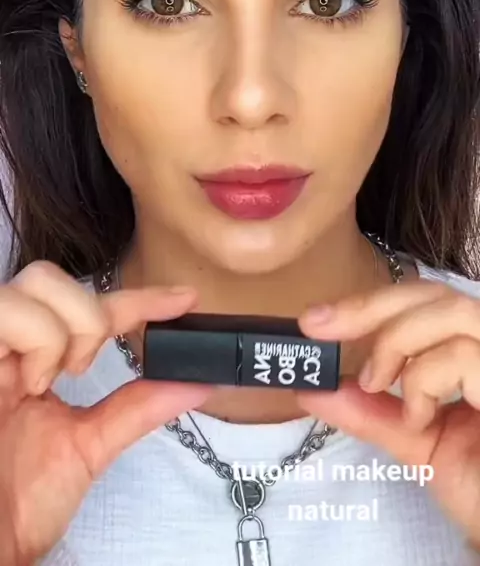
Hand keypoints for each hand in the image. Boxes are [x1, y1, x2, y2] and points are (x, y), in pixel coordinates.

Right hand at [0, 261, 211, 564]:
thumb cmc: (16, 506)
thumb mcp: (86, 447)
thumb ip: (136, 408)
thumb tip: (195, 384)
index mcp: (32, 364)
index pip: (91, 308)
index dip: (139, 298)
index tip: (185, 300)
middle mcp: (8, 349)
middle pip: (53, 276)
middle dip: (87, 317)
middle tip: (82, 370)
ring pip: (35, 283)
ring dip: (61, 330)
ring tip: (50, 380)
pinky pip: (6, 309)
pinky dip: (36, 338)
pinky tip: (29, 382)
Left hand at [296, 280, 479, 548]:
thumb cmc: (479, 486)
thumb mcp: (415, 442)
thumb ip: (371, 411)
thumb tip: (313, 390)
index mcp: (475, 351)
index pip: (427, 301)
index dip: (372, 302)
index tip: (316, 319)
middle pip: (436, 294)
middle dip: (371, 308)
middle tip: (320, 327)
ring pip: (450, 312)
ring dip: (395, 342)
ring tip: (375, 383)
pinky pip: (462, 356)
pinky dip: (424, 382)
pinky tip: (419, 419)